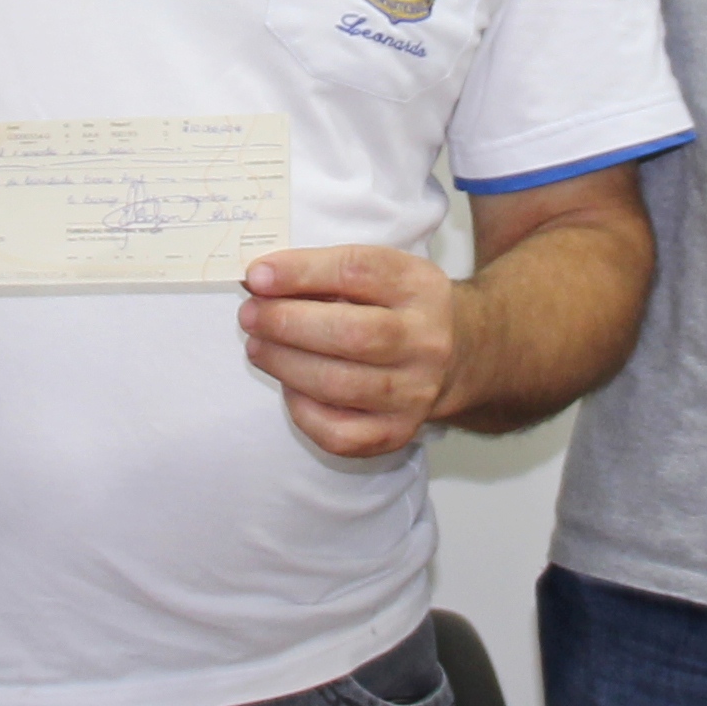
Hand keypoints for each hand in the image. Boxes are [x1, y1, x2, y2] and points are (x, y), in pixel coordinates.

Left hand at [237, 245, 458, 459]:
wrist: (456, 357)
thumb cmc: (397, 307)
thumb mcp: (378, 273)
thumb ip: (323, 273)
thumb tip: (259, 281)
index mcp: (420, 287)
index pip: (357, 272)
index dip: (301, 273)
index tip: (257, 276)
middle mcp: (426, 341)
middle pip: (351, 334)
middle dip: (287, 323)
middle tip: (250, 315)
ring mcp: (415, 392)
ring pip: (339, 385)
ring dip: (285, 364)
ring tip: (258, 347)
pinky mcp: (398, 432)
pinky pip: (339, 433)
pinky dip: (303, 411)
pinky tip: (291, 387)